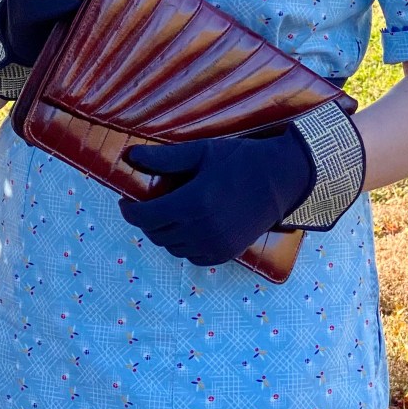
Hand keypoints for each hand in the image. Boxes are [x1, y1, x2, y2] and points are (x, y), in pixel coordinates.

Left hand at [119, 128, 315, 266]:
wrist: (281, 180)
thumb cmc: (240, 160)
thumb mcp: (202, 151)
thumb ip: (165, 158)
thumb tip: (131, 157)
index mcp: (192, 203)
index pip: (146, 217)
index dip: (130, 212)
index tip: (126, 202)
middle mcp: (201, 229)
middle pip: (157, 234)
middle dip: (147, 220)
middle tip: (150, 204)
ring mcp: (215, 245)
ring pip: (172, 247)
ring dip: (165, 233)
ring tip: (170, 214)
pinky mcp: (226, 253)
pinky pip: (192, 257)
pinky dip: (184, 245)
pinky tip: (189, 227)